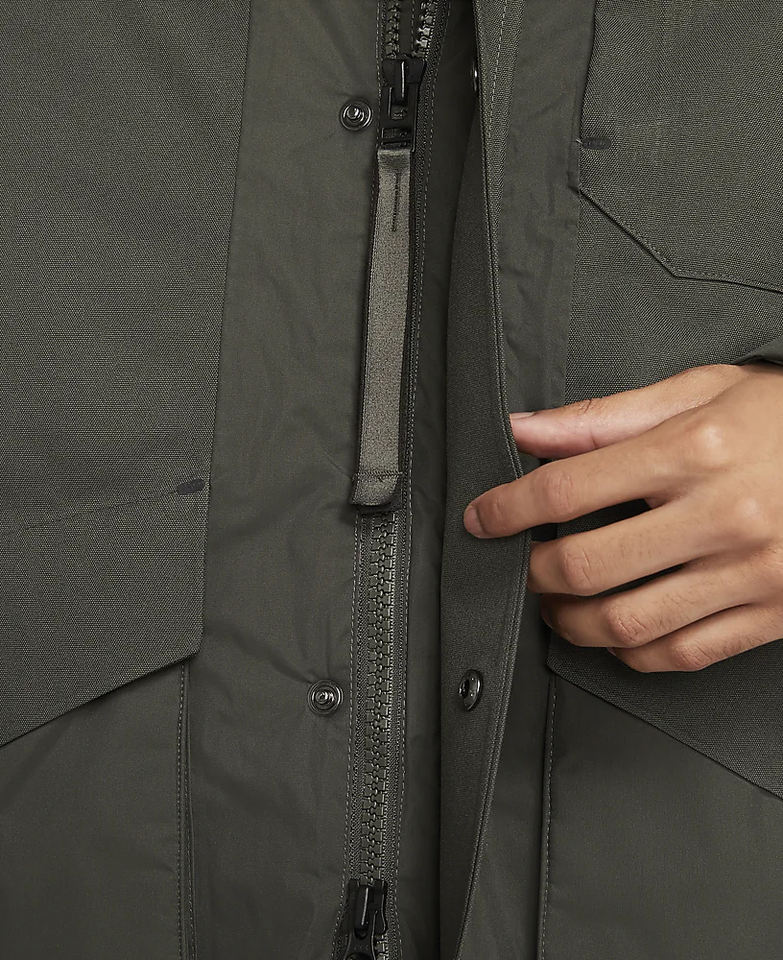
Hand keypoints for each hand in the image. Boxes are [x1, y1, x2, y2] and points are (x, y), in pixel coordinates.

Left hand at [463, 363, 782, 671]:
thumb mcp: (701, 391)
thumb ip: (605, 417)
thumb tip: (524, 429)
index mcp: (696, 449)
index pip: (568, 488)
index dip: (508, 508)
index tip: (483, 518)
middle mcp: (722, 515)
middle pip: (587, 565)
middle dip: (533, 572)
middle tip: (522, 563)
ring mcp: (750, 573)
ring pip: (627, 623)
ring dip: (570, 622)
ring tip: (555, 604)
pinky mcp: (772, 615)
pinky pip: (681, 653)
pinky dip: (630, 652)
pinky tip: (614, 630)